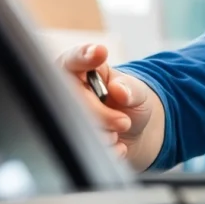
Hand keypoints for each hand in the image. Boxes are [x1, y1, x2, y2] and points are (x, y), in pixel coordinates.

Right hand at [59, 44, 152, 158]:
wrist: (135, 132)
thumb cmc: (130, 102)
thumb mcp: (138, 91)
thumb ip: (131, 88)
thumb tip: (118, 90)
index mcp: (81, 70)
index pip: (74, 59)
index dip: (83, 56)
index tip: (99, 52)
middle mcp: (67, 91)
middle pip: (73, 101)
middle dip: (102, 115)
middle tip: (123, 122)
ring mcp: (66, 116)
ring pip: (77, 128)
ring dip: (106, 135)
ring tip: (118, 130)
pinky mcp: (69, 141)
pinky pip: (84, 148)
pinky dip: (108, 150)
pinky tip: (118, 145)